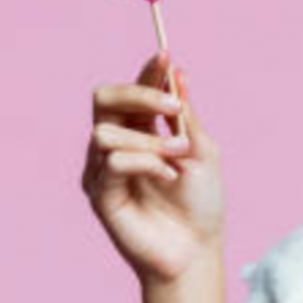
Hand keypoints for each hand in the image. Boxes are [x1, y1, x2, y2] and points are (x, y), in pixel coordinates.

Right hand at [81, 51, 225, 284]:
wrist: (196, 247)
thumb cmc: (201, 202)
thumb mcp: (202, 149)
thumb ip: (186, 113)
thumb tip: (179, 70)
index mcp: (143, 128)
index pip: (135, 87)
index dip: (148, 70)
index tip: (166, 55)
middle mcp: (118, 142)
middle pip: (104, 97)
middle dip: (138, 92)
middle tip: (173, 106)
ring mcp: (104, 167)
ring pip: (107, 131)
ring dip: (149, 139)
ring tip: (177, 156)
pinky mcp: (99, 192)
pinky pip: (113, 162)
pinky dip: (145, 162)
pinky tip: (167, 176)